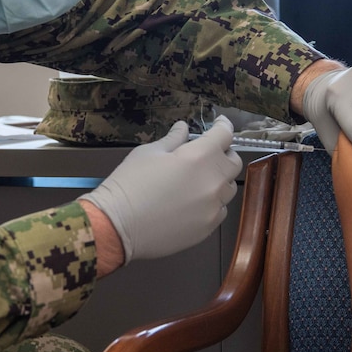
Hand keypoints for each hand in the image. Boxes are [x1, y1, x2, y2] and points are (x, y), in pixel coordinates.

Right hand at [78, 116, 241, 262]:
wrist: (117, 226)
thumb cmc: (129, 184)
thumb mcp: (148, 153)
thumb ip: (173, 139)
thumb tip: (184, 129)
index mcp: (200, 157)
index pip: (225, 135)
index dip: (223, 126)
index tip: (219, 124)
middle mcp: (213, 182)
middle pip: (234, 162)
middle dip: (223, 154)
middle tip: (207, 153)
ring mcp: (213, 207)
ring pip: (228, 188)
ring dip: (218, 180)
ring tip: (198, 180)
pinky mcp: (208, 228)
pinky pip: (219, 210)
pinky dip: (212, 203)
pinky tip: (193, 203)